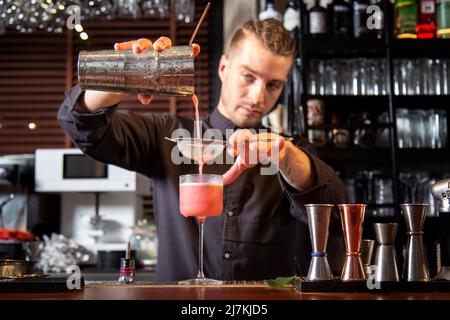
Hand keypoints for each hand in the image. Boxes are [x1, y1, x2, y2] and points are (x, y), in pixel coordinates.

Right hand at [82, 38, 200, 110]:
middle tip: (157, 49)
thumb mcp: (147, 90)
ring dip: (140, 44)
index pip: (180, 53)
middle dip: (160, 44)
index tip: (195, 48)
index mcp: (167, 60)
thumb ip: (147, 94)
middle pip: (162, 42)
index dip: (190, 50)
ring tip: (136, 50)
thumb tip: (145, 100)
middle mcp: (156, 52)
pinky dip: (122, 46)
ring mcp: (143, 49)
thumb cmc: (144, 84)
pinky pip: (125, 46)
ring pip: (144, 42)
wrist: (128, 81)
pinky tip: (117, 47)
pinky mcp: (129, 51)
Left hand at [222, 129, 285, 184]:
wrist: (275, 148)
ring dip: (258, 146)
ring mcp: (265, 142)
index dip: (233, 143)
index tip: (230, 151)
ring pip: (261, 144)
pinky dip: (278, 144)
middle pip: (246, 137)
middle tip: (235, 143)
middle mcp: (253, 141)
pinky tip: (279, 141)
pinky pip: (278, 145)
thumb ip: (233, 172)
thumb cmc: (255, 154)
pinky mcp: (277, 145)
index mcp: (243, 144)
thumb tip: (222, 182)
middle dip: (240, 140)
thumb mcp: (244, 163)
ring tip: (254, 147)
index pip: (236, 139)